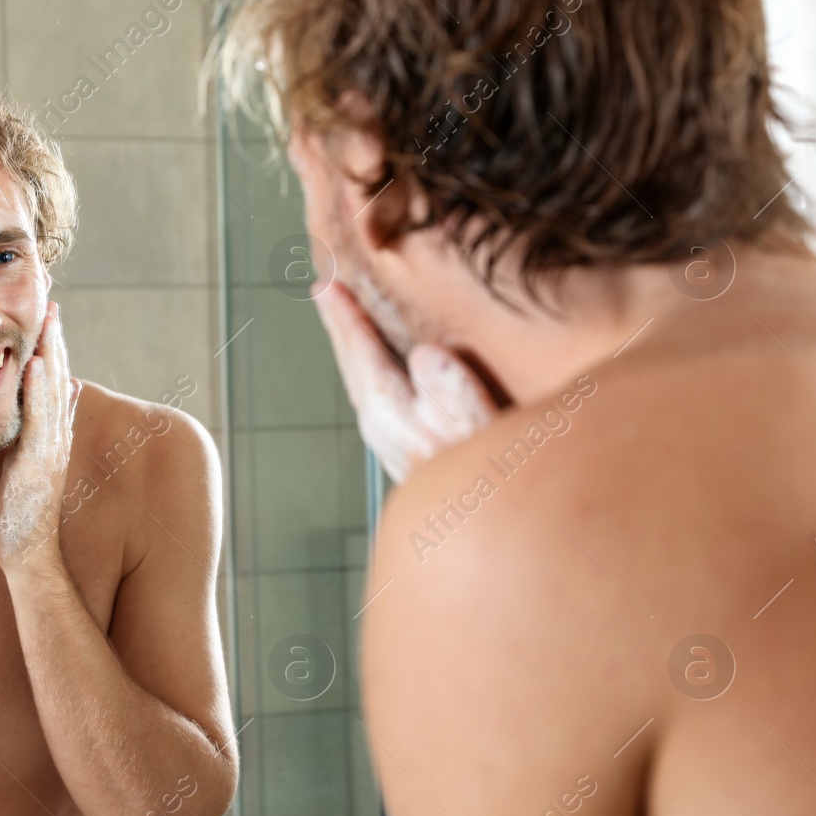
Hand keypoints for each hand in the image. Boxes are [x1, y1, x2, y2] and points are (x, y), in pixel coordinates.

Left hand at [0, 302, 78, 563]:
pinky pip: (41, 418)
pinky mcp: (39, 462)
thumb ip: (44, 426)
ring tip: (50, 320)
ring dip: (53, 353)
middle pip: (58, 378)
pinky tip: (36, 363)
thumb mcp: (31, 460)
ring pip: (53, 392)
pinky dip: (40, 390)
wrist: (26, 550)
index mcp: (51, 434)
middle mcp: (56, 436)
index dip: (54, 346)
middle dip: (56, 339)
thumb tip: (63, 393)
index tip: (49, 312)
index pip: (53, 381)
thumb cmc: (21, 510)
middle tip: (52, 301)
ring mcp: (51, 448)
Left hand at [314, 280, 496, 482]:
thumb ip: (454, 390)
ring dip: (353, 346)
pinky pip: (378, 394)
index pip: (363, 354)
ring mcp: (392, 443)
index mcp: (394, 416)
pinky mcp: (407, 451)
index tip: (328, 283)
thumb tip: (424, 355)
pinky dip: (372, 369)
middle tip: (321, 287)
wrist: (492, 531)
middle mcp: (383, 429)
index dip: (347, 316)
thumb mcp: (483, 430)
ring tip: (345, 317)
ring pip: (362, 381)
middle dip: (339, 326)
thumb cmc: (494, 480)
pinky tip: (381, 365)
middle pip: (353, 366)